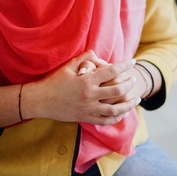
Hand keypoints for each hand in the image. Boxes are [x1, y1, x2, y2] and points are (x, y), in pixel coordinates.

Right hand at [22, 50, 139, 124]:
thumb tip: (98, 54)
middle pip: (117, 90)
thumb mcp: (68, 66)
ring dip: (128, 104)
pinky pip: (105, 121)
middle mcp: (89, 95)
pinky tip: (124, 113)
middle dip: (129, 84)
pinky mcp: (85, 118)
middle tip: (134, 79)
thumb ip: (85, 58)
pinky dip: (117, 118)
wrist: (40, 101)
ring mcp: (88, 109)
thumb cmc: (54, 81)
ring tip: (136, 98)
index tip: (133, 62)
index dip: (125, 65)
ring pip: (115, 109)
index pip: (112, 71)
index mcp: (87, 81)